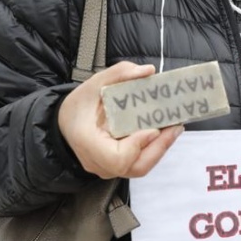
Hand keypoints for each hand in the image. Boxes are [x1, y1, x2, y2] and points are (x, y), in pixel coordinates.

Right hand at [58, 61, 184, 179]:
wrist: (64, 125)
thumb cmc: (78, 106)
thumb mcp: (93, 84)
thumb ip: (119, 74)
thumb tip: (148, 71)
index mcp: (88, 143)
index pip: (117, 158)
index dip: (138, 146)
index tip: (153, 129)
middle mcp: (99, 162)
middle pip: (135, 167)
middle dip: (159, 147)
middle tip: (176, 126)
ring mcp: (108, 169)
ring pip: (139, 167)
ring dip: (160, 148)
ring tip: (174, 127)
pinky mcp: (117, 168)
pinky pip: (138, 163)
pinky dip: (153, 149)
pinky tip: (164, 132)